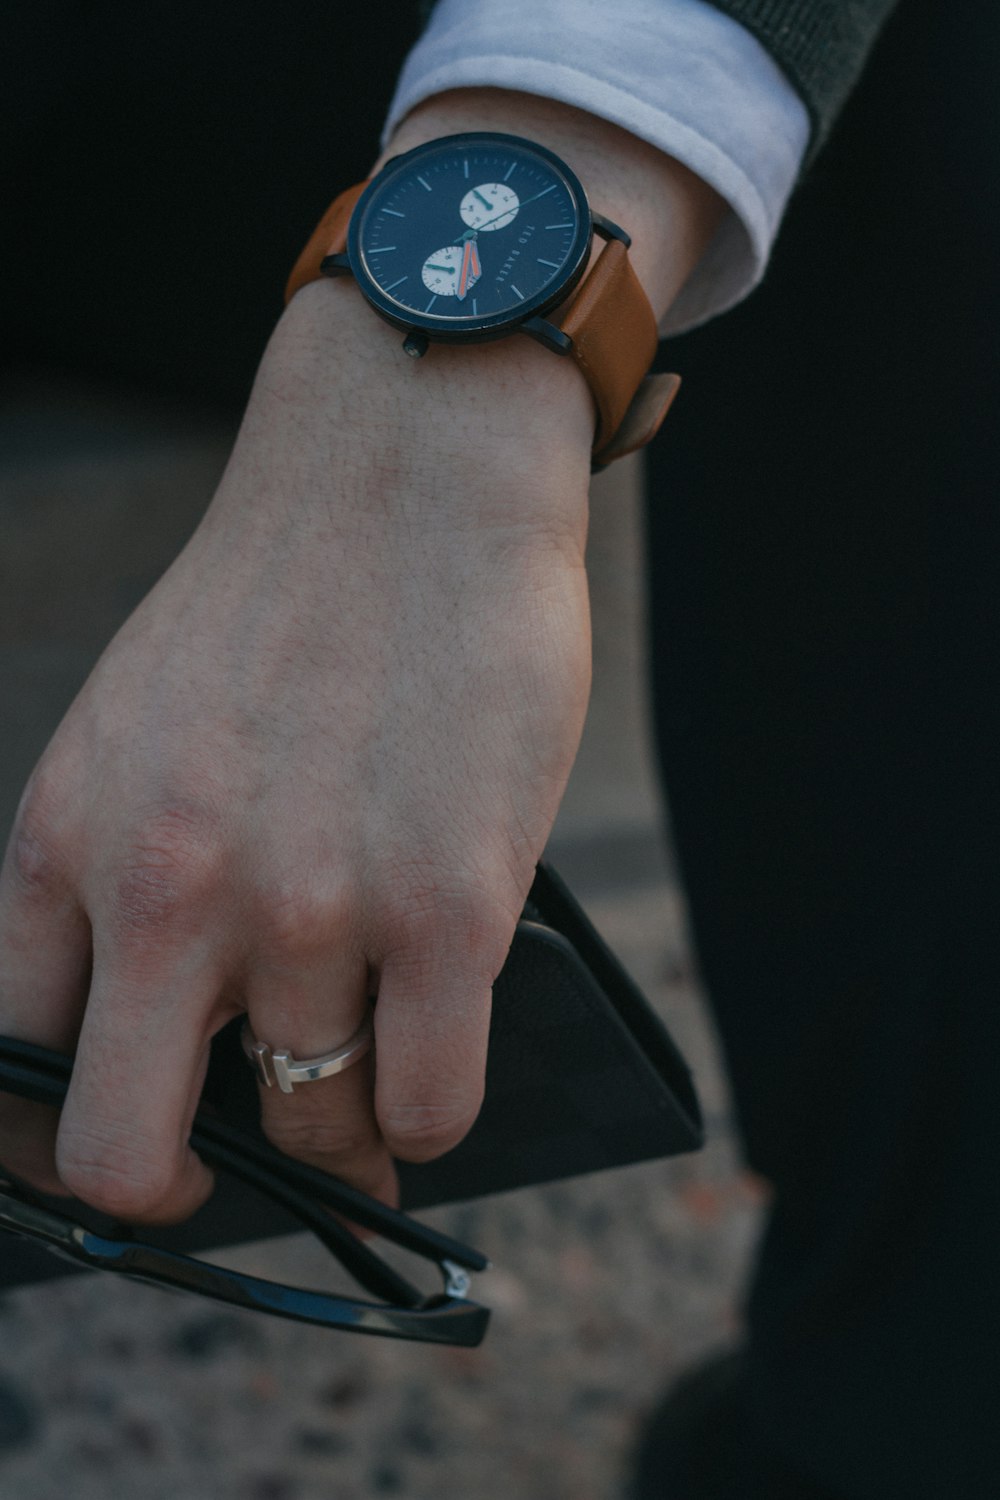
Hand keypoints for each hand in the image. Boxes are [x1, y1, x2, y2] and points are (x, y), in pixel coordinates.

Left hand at [0, 281, 594, 1217]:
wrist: (410, 477)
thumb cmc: (287, 606)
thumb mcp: (140, 733)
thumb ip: (131, 877)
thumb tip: (186, 1031)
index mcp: (70, 839)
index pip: (12, 1065)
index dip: (62, 1138)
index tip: (132, 1143)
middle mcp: (170, 888)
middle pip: (124, 1159)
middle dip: (186, 1192)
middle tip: (241, 1167)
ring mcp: (310, 906)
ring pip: (318, 1129)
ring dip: (346, 1126)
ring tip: (374, 1073)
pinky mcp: (446, 906)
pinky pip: (426, 1107)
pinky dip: (430, 1114)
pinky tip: (436, 1060)